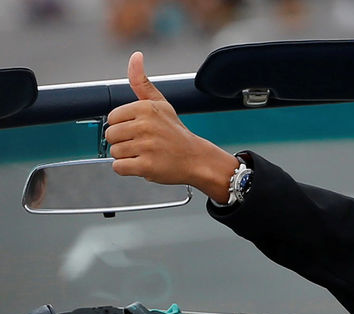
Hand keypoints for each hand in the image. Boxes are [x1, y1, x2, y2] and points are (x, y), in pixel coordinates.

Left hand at [106, 51, 238, 202]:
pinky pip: (119, 168)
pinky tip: (144, 164)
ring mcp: (146, 147)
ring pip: (114, 152)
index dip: (123, 126)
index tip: (140, 131)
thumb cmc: (176, 133)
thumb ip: (142, 82)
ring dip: (127, 157)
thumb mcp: (161, 104)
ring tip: (146, 154)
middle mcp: (145, 126)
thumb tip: (135, 56)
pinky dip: (128, 169)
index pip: (112, 118)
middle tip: (144, 144)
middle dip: (124, 142)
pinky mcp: (146, 166)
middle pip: (110, 136)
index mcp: (145, 108)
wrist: (197, 159)